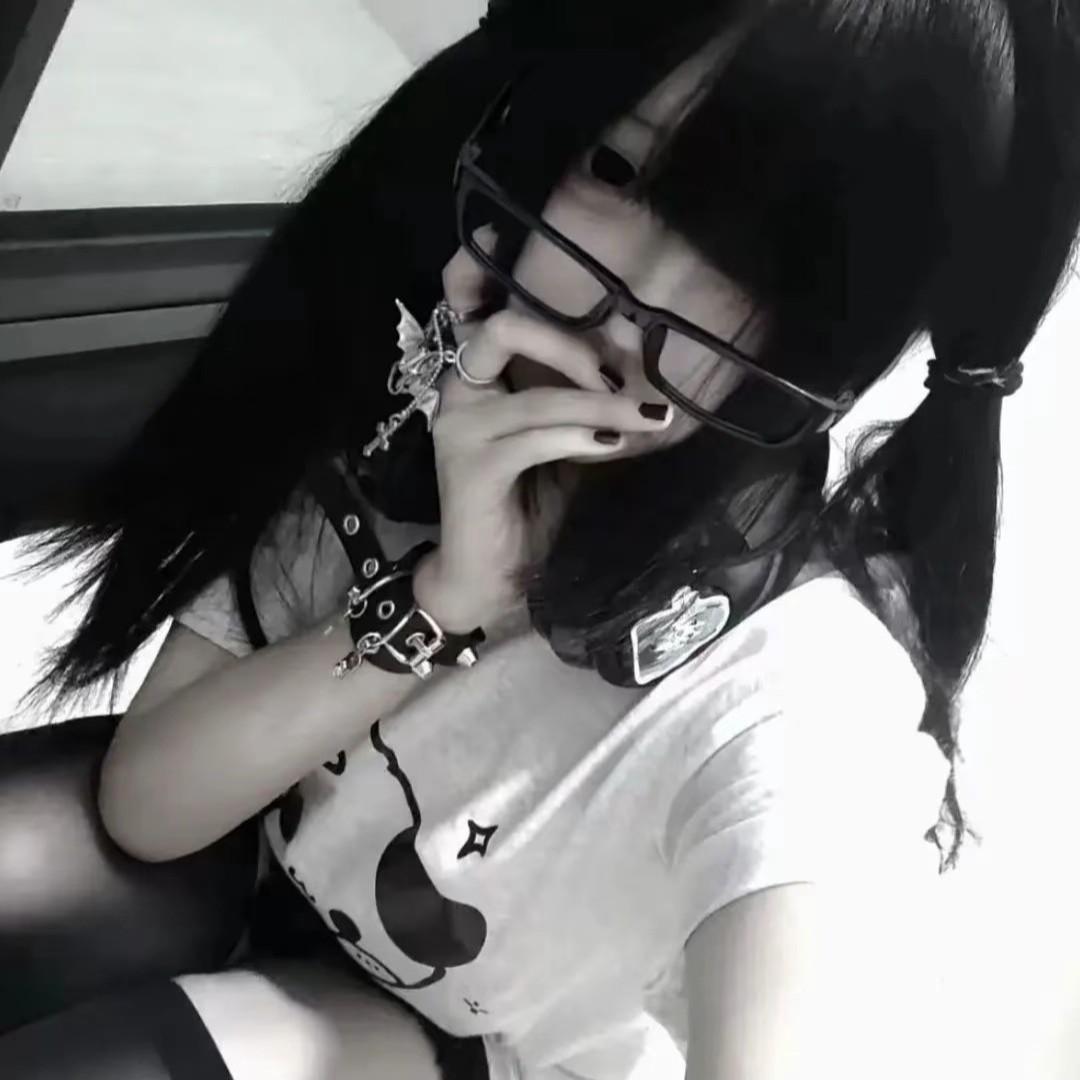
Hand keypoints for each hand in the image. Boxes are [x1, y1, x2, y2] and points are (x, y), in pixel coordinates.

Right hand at [412, 236, 673, 631]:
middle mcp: (459, 392)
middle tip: (617, 376)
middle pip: (503, 329)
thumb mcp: (562, 438)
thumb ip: (582, 399)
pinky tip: (612, 446)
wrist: (491, 576)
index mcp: (477, 378)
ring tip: (649, 420)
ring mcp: (461, 428)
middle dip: (569, 342)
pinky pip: (537, 436)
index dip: (472, 269)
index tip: (498, 233)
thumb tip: (640, 361)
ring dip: (601, 405)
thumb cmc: (530, 503)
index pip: (462, 307)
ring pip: (537, 393)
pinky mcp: (472, 467)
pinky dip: (582, 436)